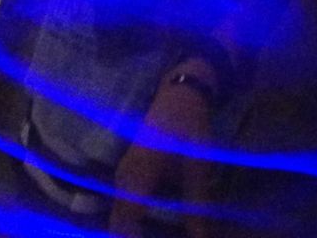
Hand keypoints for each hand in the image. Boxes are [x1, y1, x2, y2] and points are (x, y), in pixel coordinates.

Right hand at [109, 74, 216, 236]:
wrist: (179, 94)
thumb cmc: (189, 127)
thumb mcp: (198, 167)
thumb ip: (197, 207)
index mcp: (138, 176)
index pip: (126, 223)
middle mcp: (123, 177)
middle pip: (118, 223)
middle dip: (131, 236)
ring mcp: (122, 174)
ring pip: (118, 215)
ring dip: (130, 232)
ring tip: (150, 234)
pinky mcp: (127, 173)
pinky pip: (122, 205)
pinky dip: (131, 221)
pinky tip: (148, 230)